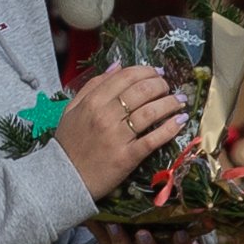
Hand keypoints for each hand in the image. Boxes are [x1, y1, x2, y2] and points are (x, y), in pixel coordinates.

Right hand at [56, 63, 192, 194]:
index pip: (126, 77)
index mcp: (93, 101)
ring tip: (180, 102)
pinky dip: (170, 128)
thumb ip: (93, 85)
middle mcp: (106, 115)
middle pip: (142, 91)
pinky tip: (180, 121)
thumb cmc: (69, 143)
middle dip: (161, 85)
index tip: (157, 72)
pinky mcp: (127, 157)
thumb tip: (117, 65)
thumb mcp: (72, 109)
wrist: (63, 177)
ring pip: (151, 112)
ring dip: (170, 103)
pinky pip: (153, 139)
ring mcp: (117, 136)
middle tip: (168, 87)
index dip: (146, 71)